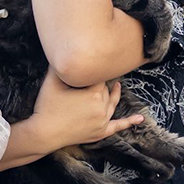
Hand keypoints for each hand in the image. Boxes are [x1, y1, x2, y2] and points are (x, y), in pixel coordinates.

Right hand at [29, 72, 143, 152]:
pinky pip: (118, 126)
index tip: (89, 66)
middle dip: (98, 85)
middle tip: (94, 76)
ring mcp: (102, 121)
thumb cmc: (46, 106)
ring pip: (111, 103)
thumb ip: (58, 66)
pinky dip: (129, 122)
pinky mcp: (100, 132)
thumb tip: (60, 50)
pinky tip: (141, 118)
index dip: (92, 72)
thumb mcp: (51, 82)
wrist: (43, 133)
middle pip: (105, 91)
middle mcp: (102, 107)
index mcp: (93, 93)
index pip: (98, 77)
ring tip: (117, 86)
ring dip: (114, 94)